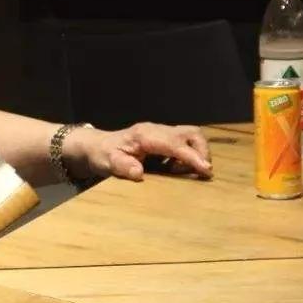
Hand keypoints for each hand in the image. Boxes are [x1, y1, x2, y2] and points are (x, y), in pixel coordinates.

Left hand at [64, 122, 212, 181]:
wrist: (96, 146)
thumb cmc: (102, 155)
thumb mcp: (107, 163)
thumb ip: (122, 167)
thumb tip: (138, 173)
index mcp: (144, 135)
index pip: (175, 144)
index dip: (192, 156)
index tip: (206, 170)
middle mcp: (156, 130)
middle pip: (191, 133)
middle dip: (201, 152)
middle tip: (198, 173)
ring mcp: (161, 132)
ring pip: (191, 135)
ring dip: (196, 153)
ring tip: (180, 171)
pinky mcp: (164, 137)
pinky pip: (185, 141)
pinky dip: (188, 154)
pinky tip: (174, 167)